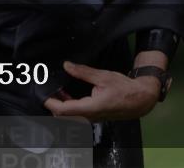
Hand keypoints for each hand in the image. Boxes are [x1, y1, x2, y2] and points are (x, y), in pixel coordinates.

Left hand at [43, 61, 168, 121]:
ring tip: (56, 90)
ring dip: (60, 106)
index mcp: (91, 108)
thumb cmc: (124, 88)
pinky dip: (68, 107)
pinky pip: (77, 116)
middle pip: (64, 117)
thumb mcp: (103, 76)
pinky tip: (67, 95)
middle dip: (53, 104)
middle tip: (47, 90)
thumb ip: (83, 72)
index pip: (64, 110)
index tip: (43, 94)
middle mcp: (90, 117)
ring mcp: (92, 119)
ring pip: (70, 117)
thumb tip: (66, 65)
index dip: (51, 103)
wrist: (140, 100)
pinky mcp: (94, 117)